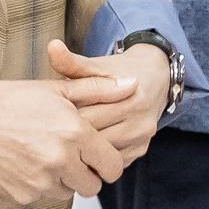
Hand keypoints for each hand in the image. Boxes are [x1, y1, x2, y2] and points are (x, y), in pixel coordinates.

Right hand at [0, 72, 128, 202]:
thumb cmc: (6, 102)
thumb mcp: (56, 89)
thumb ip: (97, 89)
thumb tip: (129, 86)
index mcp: (74, 133)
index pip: (112, 165)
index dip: (109, 162)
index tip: (102, 158)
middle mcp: (60, 160)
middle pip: (94, 186)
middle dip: (88, 174)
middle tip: (74, 157)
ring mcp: (40, 181)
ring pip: (69, 193)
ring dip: (64, 180)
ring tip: (47, 155)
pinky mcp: (23, 194)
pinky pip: (43, 197)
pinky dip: (40, 185)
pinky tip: (28, 162)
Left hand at [47, 39, 170, 157]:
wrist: (155, 78)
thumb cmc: (121, 71)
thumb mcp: (98, 65)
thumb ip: (73, 62)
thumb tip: (52, 47)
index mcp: (130, 95)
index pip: (87, 116)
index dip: (66, 118)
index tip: (52, 117)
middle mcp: (140, 119)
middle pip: (94, 137)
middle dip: (73, 137)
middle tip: (54, 133)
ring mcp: (142, 138)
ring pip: (102, 154)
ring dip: (83, 151)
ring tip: (66, 142)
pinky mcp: (141, 150)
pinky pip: (111, 162)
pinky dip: (96, 158)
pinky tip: (84, 149)